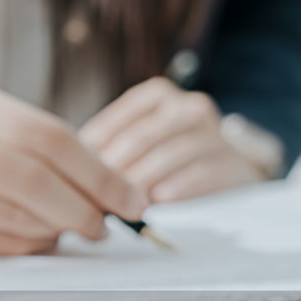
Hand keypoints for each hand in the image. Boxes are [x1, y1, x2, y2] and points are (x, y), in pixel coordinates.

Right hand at [0, 70, 145, 254]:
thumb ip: (14, 134)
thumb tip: (93, 175)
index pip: (44, 132)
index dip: (97, 169)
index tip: (128, 194)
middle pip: (32, 176)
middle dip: (84, 205)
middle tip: (108, 222)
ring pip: (12, 215)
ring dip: (57, 229)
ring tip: (74, 229)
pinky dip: (24, 244)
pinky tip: (36, 238)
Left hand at [79, 77, 269, 203]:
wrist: (229, 168)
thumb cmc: (167, 158)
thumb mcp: (138, 144)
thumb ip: (107, 150)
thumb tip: (67, 170)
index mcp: (157, 96)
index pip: (120, 121)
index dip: (96, 151)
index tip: (75, 175)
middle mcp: (187, 106)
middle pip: (142, 138)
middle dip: (115, 171)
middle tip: (93, 198)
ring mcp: (213, 132)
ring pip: (170, 155)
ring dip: (142, 182)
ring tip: (121, 204)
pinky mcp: (233, 161)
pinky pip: (202, 172)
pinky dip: (178, 188)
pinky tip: (159, 200)